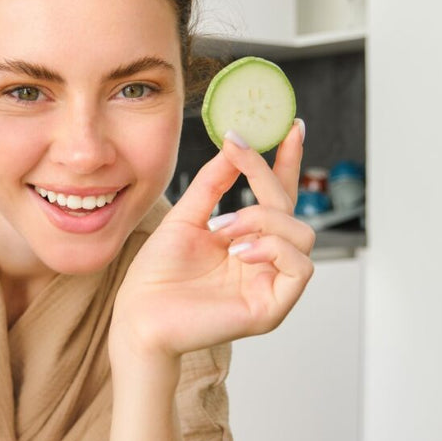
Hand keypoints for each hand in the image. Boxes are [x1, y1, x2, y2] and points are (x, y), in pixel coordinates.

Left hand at [110, 123, 314, 365]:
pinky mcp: (273, 308)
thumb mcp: (187, 216)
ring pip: (303, 234)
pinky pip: (301, 267)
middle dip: (266, 177)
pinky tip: (239, 251)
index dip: (287, 162)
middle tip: (238, 154)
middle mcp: (265, 260)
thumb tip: (234, 144)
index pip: (277, 196)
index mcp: (247, 239)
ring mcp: (272, 284)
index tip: (291, 125)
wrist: (138, 315)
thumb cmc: (157, 273)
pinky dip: (273, 249)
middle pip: (291, 208)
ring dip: (263, 219)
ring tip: (223, 229)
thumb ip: (212, 183)